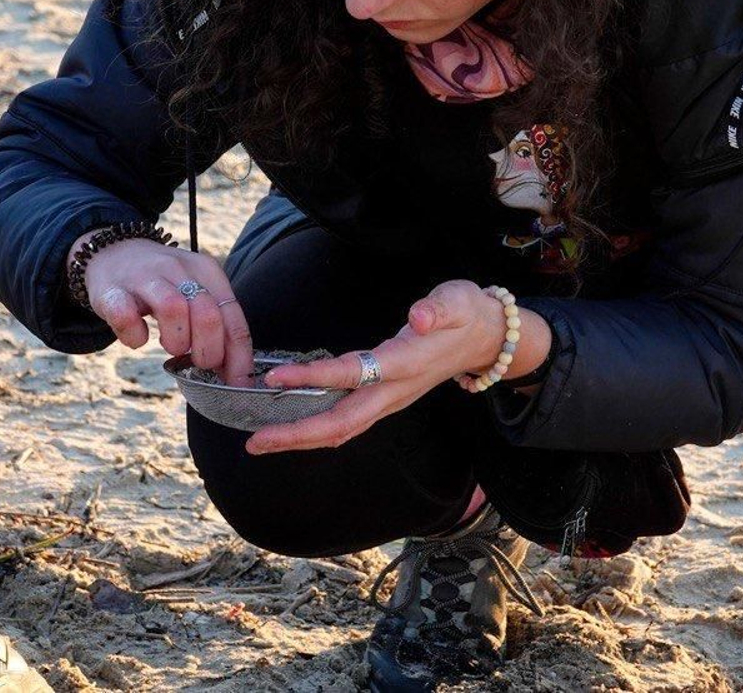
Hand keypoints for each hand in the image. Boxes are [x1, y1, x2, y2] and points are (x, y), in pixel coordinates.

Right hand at [69, 229, 253, 386]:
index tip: (236, 385)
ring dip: (176, 342)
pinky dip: (135, 337)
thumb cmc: (162, 285)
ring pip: (173, 309)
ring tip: (171, 347)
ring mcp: (144, 277)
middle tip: (197, 363)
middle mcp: (178, 269)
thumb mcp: (195, 295)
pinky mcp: (112, 290)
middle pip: (208, 315)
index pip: (233, 318)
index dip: (238, 358)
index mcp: (207, 272)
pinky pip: (126, 317)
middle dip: (208, 352)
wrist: (114, 253)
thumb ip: (216, 327)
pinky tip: (140, 338)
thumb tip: (233, 373)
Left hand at [243, 280, 550, 454]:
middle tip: (255, 442)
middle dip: (297, 435)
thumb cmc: (466, 313)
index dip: (313, 378)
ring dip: (301, 439)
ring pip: (342, 430)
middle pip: (341, 424)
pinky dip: (315, 430)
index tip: (275, 379)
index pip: (352, 374)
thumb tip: (420, 316)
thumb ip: (439, 307)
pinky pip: (346, 422)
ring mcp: (389, 400)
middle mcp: (394, 391)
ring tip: (261, 441)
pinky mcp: (384, 400)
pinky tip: (289, 428)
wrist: (488, 338)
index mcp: (405, 364)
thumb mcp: (458, 299)